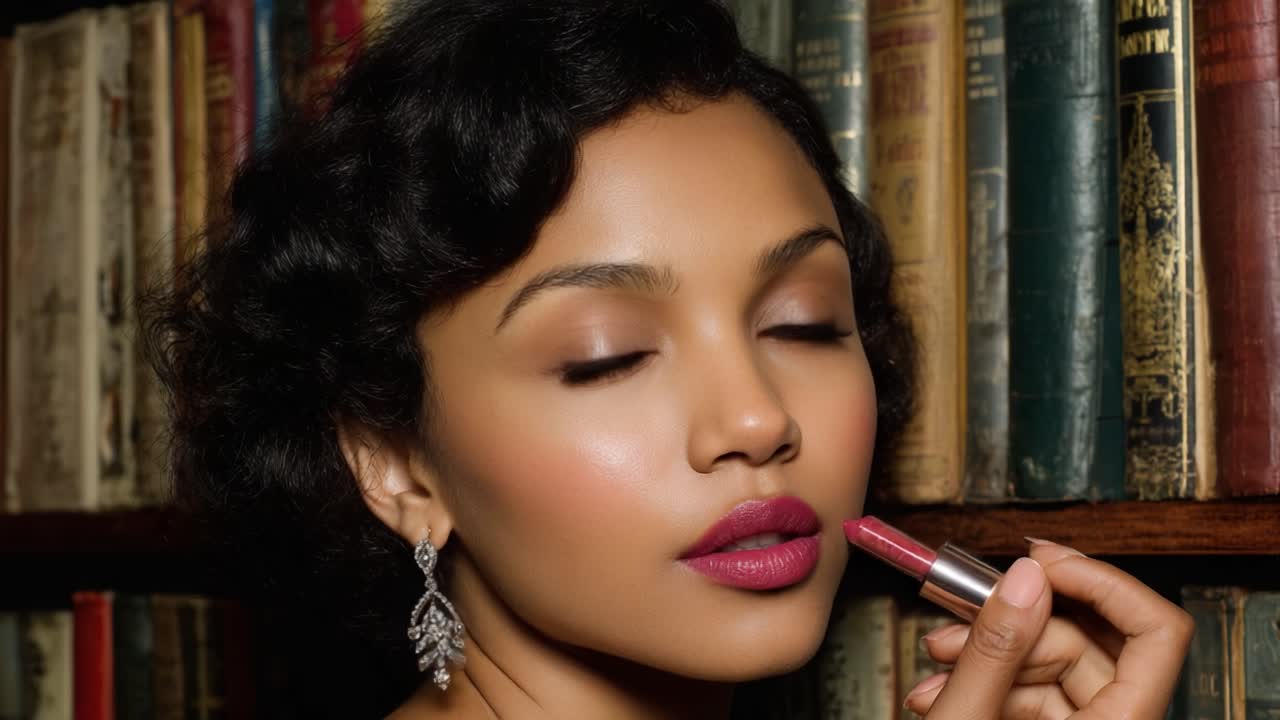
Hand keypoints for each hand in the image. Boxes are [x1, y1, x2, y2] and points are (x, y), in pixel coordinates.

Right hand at [901, 539, 1193, 718]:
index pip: (1157, 631)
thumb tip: (1024, 579)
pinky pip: (1033, 690)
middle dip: (1015, 619)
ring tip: (937, 658)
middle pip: (1089, 641)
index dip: (1102, 583)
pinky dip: (986, 677)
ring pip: (1054, 663)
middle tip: (962, 608)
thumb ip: (994, 651)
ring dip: (988, 649)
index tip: (1043, 562)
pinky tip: (942, 685)